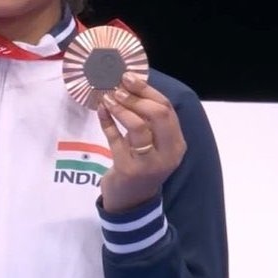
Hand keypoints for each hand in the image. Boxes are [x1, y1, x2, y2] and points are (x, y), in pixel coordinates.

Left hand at [97, 73, 187, 213]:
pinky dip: (107, 122)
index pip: (167, 109)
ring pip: (138, 127)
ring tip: (108, 97)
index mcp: (177, 143)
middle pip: (158, 115)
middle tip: (118, 87)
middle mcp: (168, 153)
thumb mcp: (154, 144)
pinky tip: (101, 111)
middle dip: (136, 97)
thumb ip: (148, 120)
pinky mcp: (128, 170)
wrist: (131, 201)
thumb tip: (130, 85)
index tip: (129, 77)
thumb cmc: (142, 164)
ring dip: (122, 108)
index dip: (148, 90)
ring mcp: (149, 163)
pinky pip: (117, 140)